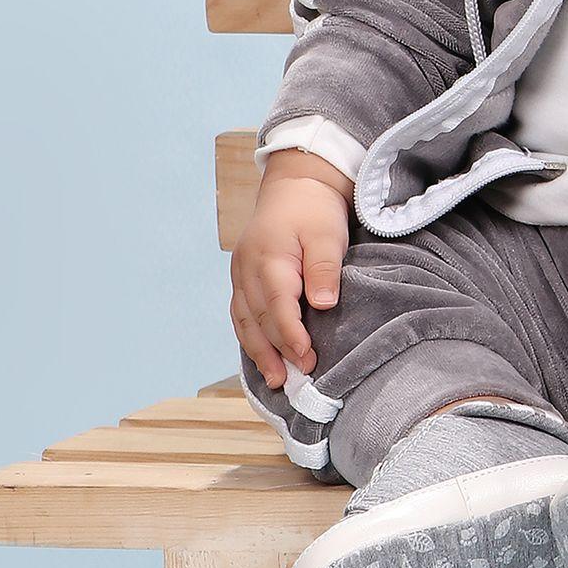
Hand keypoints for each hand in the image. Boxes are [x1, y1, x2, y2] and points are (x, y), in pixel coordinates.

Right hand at [230, 152, 352, 388]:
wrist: (296, 185)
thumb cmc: (314, 210)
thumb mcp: (327, 234)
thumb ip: (324, 269)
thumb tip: (323, 305)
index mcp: (269, 258)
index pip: (277, 306)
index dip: (290, 336)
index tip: (306, 359)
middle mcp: (247, 269)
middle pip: (256, 319)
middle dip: (273, 352)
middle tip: (291, 382)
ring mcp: (241, 274)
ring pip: (243, 320)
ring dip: (257, 351)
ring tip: (274, 380)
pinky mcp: (243, 277)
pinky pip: (240, 313)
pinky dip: (249, 336)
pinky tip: (261, 355)